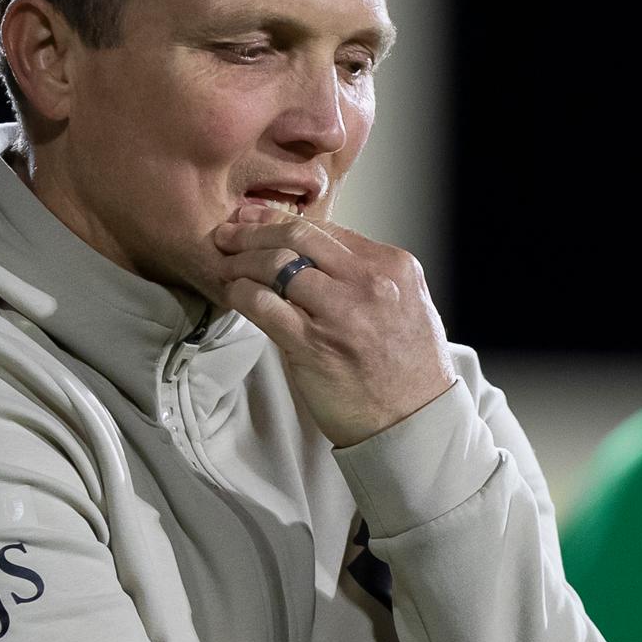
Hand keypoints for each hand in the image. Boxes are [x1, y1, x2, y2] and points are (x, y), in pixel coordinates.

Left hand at [212, 205, 455, 446]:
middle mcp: (368, 283)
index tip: (257, 218)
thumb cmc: (410, 369)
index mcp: (392, 267)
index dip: (283, 219)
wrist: (415, 422)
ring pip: (275, 265)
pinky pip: (263, 305)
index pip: (327, 229)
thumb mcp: (407, 304)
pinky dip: (241, 293)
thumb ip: (369, 276)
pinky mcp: (313, 346)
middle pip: (298, 236)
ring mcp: (340, 313)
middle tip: (229, 233)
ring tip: (226, 265)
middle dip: (254, 229)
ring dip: (241, 261)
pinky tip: (233, 293)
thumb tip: (317, 256)